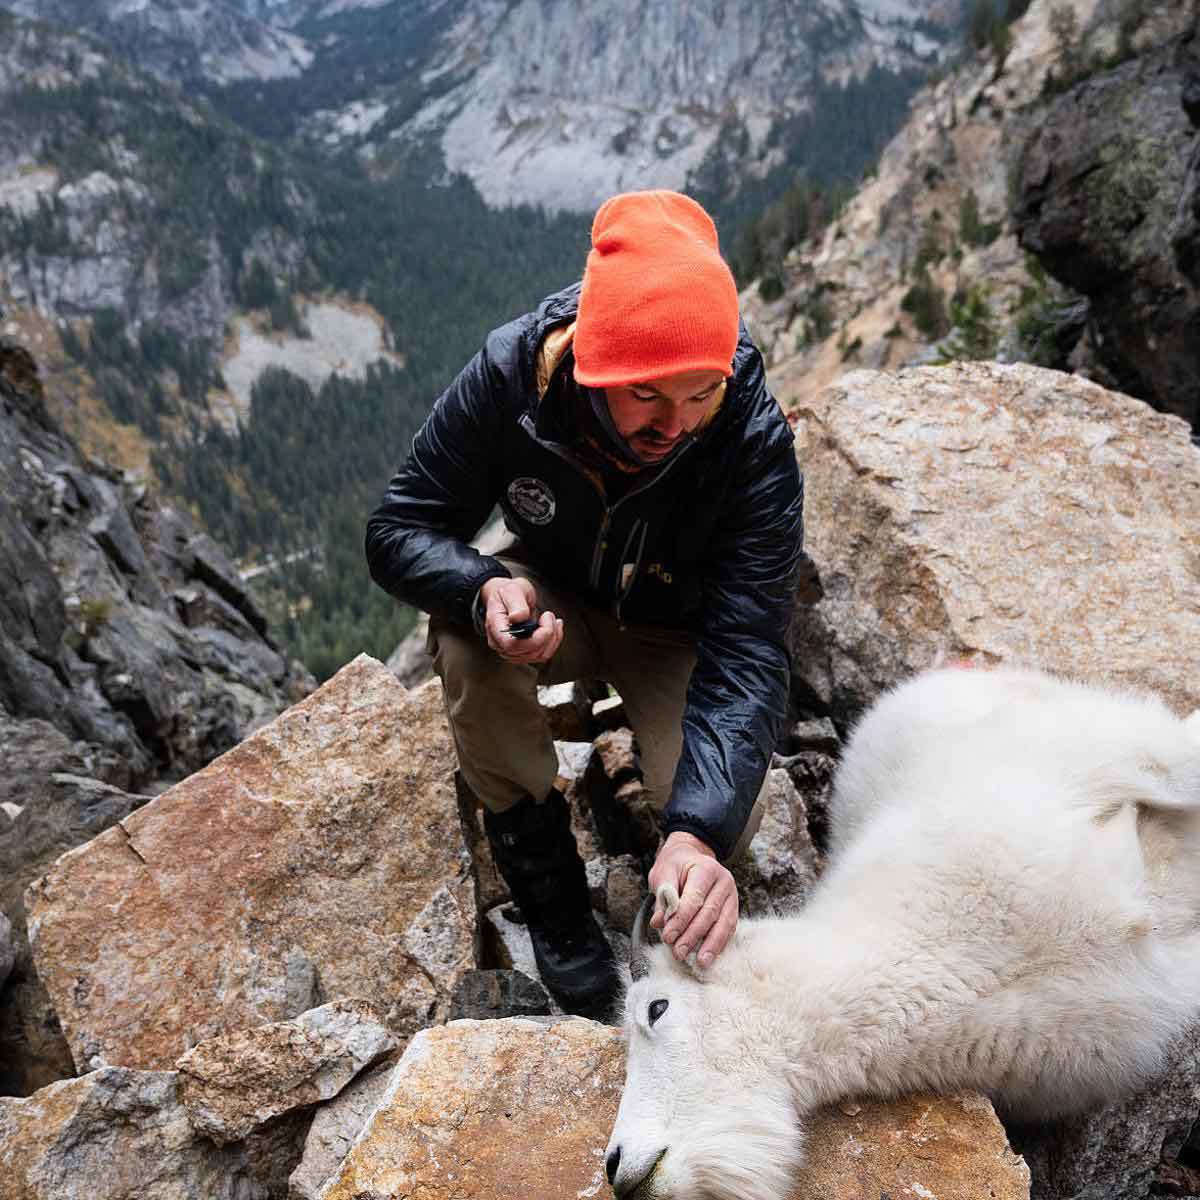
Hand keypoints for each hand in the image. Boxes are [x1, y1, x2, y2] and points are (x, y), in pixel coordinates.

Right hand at [481, 576, 562, 664]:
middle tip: (549, 615)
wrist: (507, 597)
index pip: (512, 645)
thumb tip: (517, 617)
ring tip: (552, 620)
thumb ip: (515, 603)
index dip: (533, 639)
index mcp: (495, 628)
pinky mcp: (523, 652)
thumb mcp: (511, 590)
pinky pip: (542, 654)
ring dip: (552, 638)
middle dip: (547, 635)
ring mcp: (511, 651)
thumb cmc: (507, 593)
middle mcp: (501, 644)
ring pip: (538, 655)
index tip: (545, 621)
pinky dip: (553, 641)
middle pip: (528, 652)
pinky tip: (553, 627)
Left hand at [647, 831, 737, 968]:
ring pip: (724, 923)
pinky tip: (711, 955)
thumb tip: (659, 922)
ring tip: (700, 962)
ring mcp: (732, 895)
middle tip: (678, 952)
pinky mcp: (734, 908)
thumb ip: (663, 896)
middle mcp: (724, 881)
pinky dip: (720, 943)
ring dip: (710, 944)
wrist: (690, 857)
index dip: (681, 920)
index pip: (694, 898)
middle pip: (709, 913)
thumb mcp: (664, 872)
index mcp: (706, 869)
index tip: (668, 937)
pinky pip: (729, 928)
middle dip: (693, 936)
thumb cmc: (676, 866)